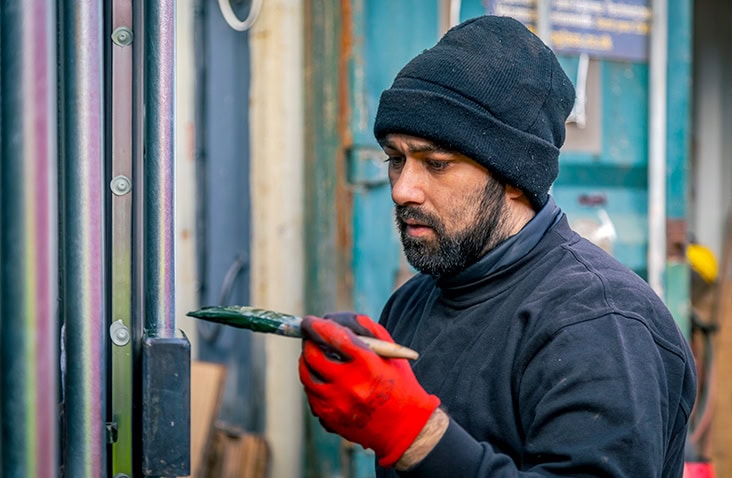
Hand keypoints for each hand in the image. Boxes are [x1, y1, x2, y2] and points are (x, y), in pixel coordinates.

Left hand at [298, 313, 439, 466]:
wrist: (405, 427)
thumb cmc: (400, 384)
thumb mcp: (391, 352)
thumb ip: (365, 329)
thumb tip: (333, 320)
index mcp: (368, 365)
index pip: (333, 337)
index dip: (317, 326)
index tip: (310, 322)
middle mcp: (350, 385)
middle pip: (313, 355)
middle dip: (309, 342)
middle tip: (311, 339)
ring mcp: (337, 405)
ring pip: (306, 375)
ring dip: (307, 362)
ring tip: (316, 358)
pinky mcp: (330, 419)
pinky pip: (310, 395)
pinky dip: (314, 384)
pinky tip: (325, 380)